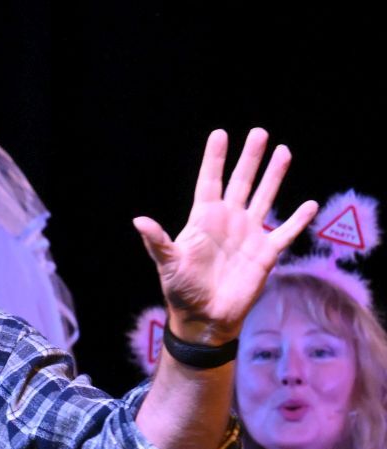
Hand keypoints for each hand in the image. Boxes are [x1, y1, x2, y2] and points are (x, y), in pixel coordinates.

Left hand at [133, 128, 317, 342]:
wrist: (205, 317)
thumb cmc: (181, 290)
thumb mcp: (167, 264)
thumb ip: (157, 241)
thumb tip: (139, 220)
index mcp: (203, 219)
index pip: (210, 181)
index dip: (215, 159)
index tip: (220, 134)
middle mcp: (228, 221)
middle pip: (241, 182)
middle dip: (250, 158)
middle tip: (259, 131)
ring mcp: (249, 234)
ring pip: (264, 197)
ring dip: (274, 176)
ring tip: (284, 151)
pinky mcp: (266, 253)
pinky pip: (285, 232)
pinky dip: (297, 220)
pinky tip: (310, 204)